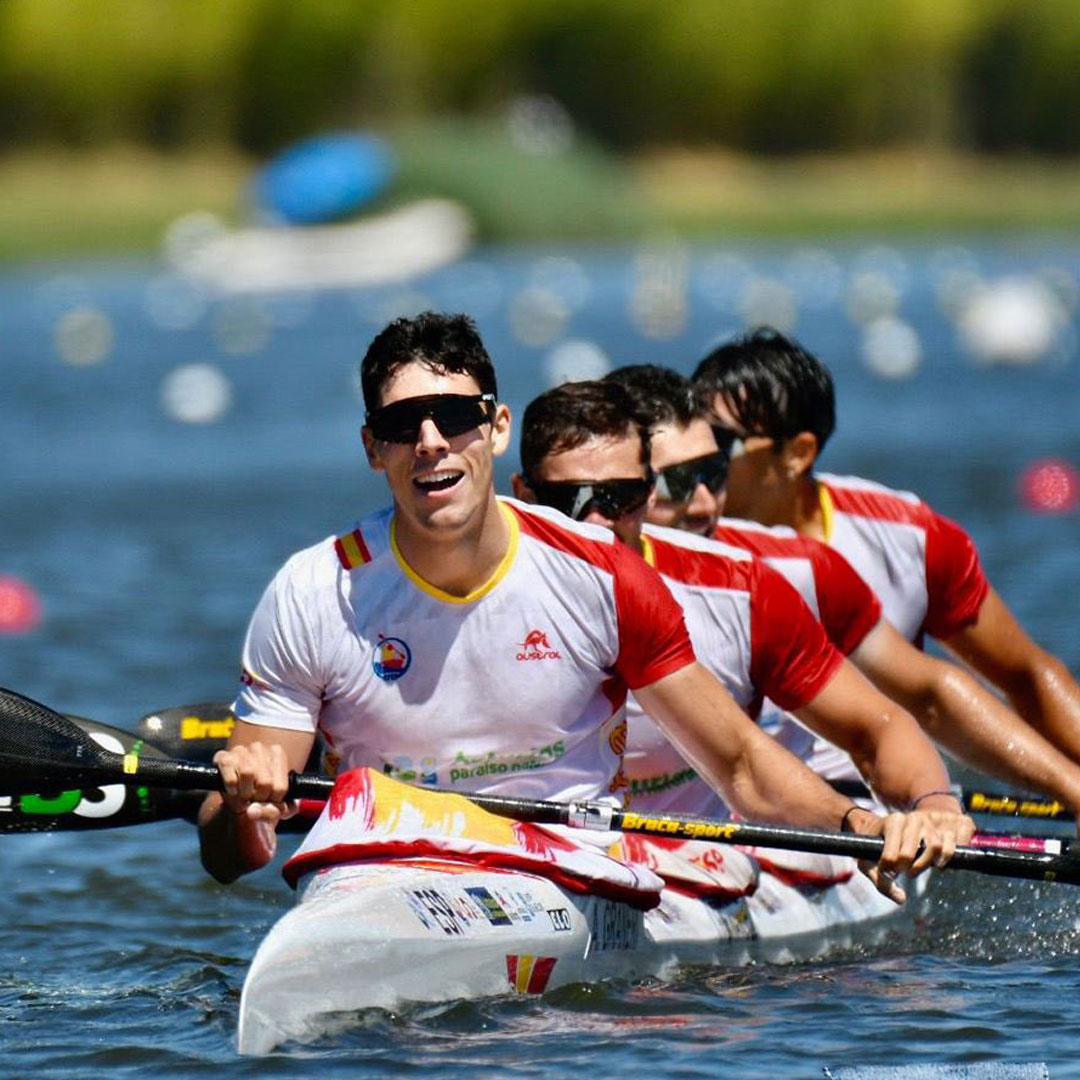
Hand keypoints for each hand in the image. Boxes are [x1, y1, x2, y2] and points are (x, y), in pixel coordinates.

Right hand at [213, 741, 296, 825]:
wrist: (237, 798)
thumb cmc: (261, 798)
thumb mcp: (276, 806)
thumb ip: (276, 811)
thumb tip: (253, 811)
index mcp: (277, 754)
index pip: (280, 787)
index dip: (273, 801)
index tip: (268, 801)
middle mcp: (260, 748)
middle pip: (265, 782)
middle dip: (258, 798)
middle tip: (254, 799)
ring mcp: (240, 750)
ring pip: (247, 774)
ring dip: (244, 793)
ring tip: (244, 795)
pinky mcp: (223, 757)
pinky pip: (230, 778)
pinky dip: (231, 790)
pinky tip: (233, 790)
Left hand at [846, 805, 975, 903]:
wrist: (893, 823)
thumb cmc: (878, 844)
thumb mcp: (869, 861)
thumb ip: (881, 882)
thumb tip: (902, 899)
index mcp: (893, 822)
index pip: (895, 854)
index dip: (891, 870)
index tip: (890, 873)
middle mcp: (913, 818)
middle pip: (913, 852)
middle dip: (912, 868)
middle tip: (907, 873)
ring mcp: (931, 820)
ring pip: (937, 847)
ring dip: (930, 864)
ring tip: (920, 867)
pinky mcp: (947, 823)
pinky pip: (956, 843)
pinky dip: (949, 856)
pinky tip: (938, 862)